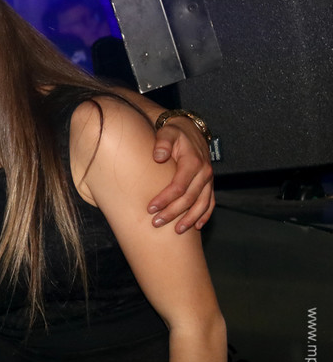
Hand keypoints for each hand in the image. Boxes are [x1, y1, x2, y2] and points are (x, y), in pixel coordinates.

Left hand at [148, 116, 214, 232]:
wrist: (190, 130)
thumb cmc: (175, 133)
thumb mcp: (167, 132)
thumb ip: (162, 142)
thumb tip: (159, 156)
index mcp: (193, 162)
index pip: (179, 186)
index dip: (165, 199)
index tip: (150, 208)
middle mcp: (204, 172)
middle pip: (189, 198)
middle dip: (173, 213)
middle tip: (156, 223)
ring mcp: (208, 180)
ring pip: (202, 204)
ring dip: (190, 219)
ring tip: (177, 231)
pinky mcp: (209, 184)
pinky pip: (210, 202)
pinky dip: (205, 215)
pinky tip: (197, 226)